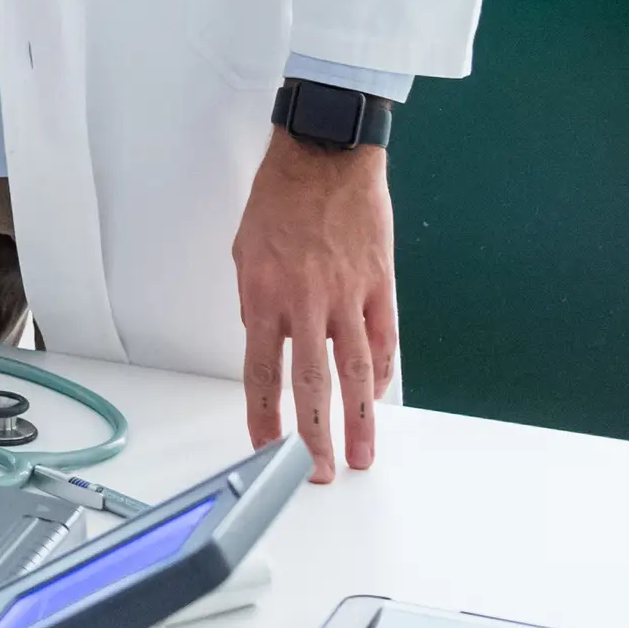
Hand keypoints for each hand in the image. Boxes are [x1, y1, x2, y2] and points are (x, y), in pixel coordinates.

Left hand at [233, 129, 396, 481]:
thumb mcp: (244, 250)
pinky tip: (381, 398)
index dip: (264, 415)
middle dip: (313, 435)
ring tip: (362, 455)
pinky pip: (384, 340)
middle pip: (310, 383)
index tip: (266, 447)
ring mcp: (346, 296)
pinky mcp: (379, 285)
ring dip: (360, 420)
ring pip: (355, 372)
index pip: (260, 371)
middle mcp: (304, 302)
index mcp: (262, 295)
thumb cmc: (280, 198)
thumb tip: (267, 343)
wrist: (324, 155)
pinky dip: (383, 374)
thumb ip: (255, 302)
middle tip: (319, 471)